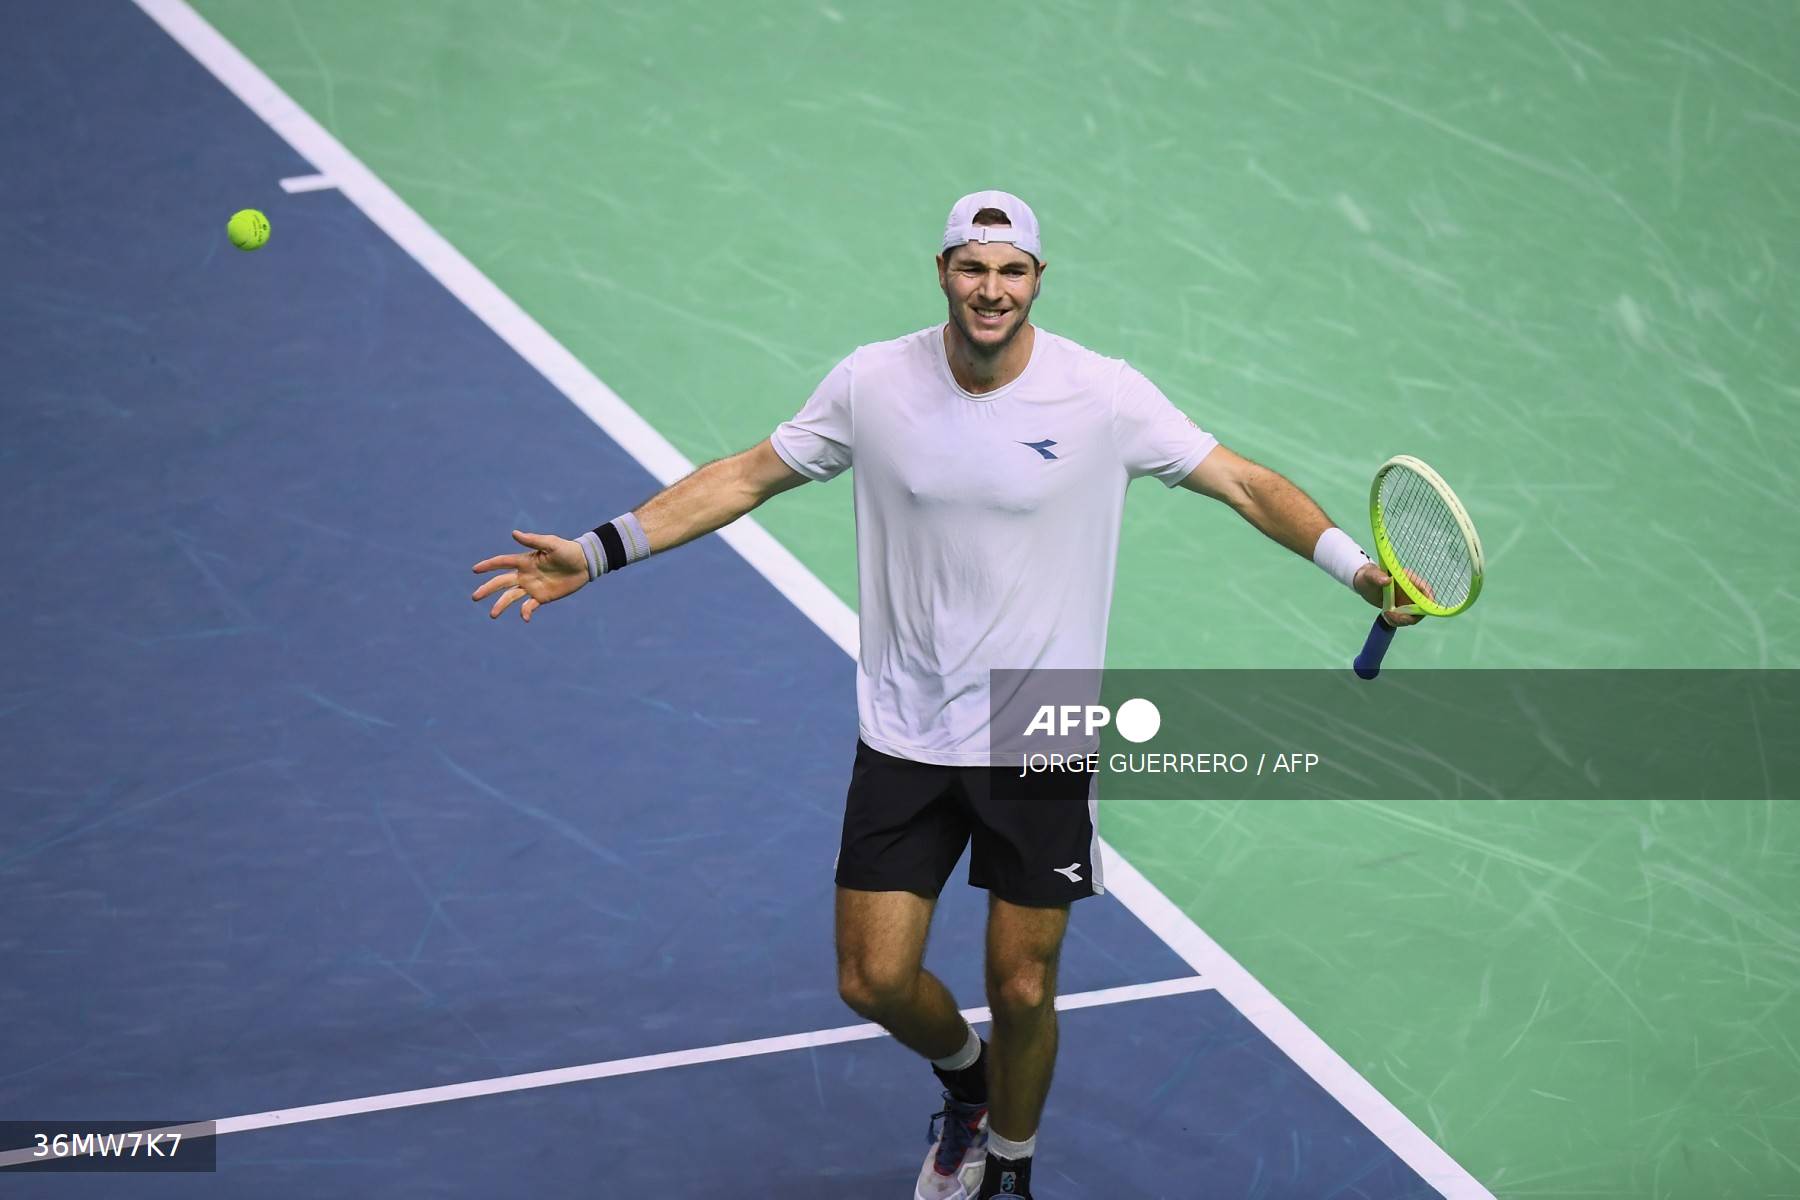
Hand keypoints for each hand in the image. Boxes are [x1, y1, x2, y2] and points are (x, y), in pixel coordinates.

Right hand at [471, 530, 588, 621]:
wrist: (585, 564)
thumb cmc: (568, 550)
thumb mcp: (551, 543)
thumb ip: (533, 540)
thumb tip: (514, 533)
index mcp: (524, 561)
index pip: (502, 563)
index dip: (488, 565)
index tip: (475, 570)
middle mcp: (524, 575)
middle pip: (501, 582)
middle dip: (487, 589)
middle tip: (474, 597)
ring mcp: (532, 587)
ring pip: (511, 597)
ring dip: (501, 605)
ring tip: (492, 615)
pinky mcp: (542, 597)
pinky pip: (529, 606)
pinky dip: (525, 612)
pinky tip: (525, 617)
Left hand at [1353, 563, 1430, 627]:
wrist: (1364, 584)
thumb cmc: (1368, 575)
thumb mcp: (1369, 575)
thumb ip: (1377, 576)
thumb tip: (1387, 580)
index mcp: (1408, 579)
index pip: (1424, 588)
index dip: (1428, 599)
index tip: (1422, 609)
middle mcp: (1411, 591)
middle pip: (1422, 607)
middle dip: (1411, 615)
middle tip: (1394, 616)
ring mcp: (1407, 601)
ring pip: (1414, 616)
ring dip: (1402, 620)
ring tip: (1386, 615)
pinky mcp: (1402, 609)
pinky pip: (1405, 619)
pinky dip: (1397, 622)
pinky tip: (1386, 616)